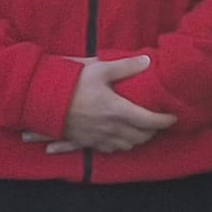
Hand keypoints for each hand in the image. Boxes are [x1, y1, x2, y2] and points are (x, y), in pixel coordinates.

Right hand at [52, 55, 176, 153]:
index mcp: (117, 110)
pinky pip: (109, 150)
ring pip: (127, 146)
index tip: (173, 117)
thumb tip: (147, 61)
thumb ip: (125, 67)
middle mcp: (111, 128)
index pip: (150, 121)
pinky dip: (120, 146)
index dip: (165, 120)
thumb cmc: (69, 82)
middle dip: (153, 132)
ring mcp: (98, 137)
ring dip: (137, 140)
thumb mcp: (98, 69)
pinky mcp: (85, 141)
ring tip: (141, 131)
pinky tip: (119, 139)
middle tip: (158, 123)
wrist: (38, 99)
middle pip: (141, 137)